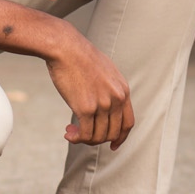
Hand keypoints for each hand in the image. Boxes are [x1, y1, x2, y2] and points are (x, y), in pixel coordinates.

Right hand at [43, 33, 134, 150]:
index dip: (121, 138)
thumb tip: (103, 108)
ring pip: (98, 136)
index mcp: (123, 90)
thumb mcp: (105, 72)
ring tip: (71, 132)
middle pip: (113, 133)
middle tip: (81, 134)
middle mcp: (116, 99)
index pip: (128, 123)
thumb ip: (109, 89)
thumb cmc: (80, 57)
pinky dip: (76, 138)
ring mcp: (102, 104)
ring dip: (84, 139)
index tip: (112, 145)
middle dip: (98, 139)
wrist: (66, 48)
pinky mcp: (86, 108)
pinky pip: (85, 134)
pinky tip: (68, 133)